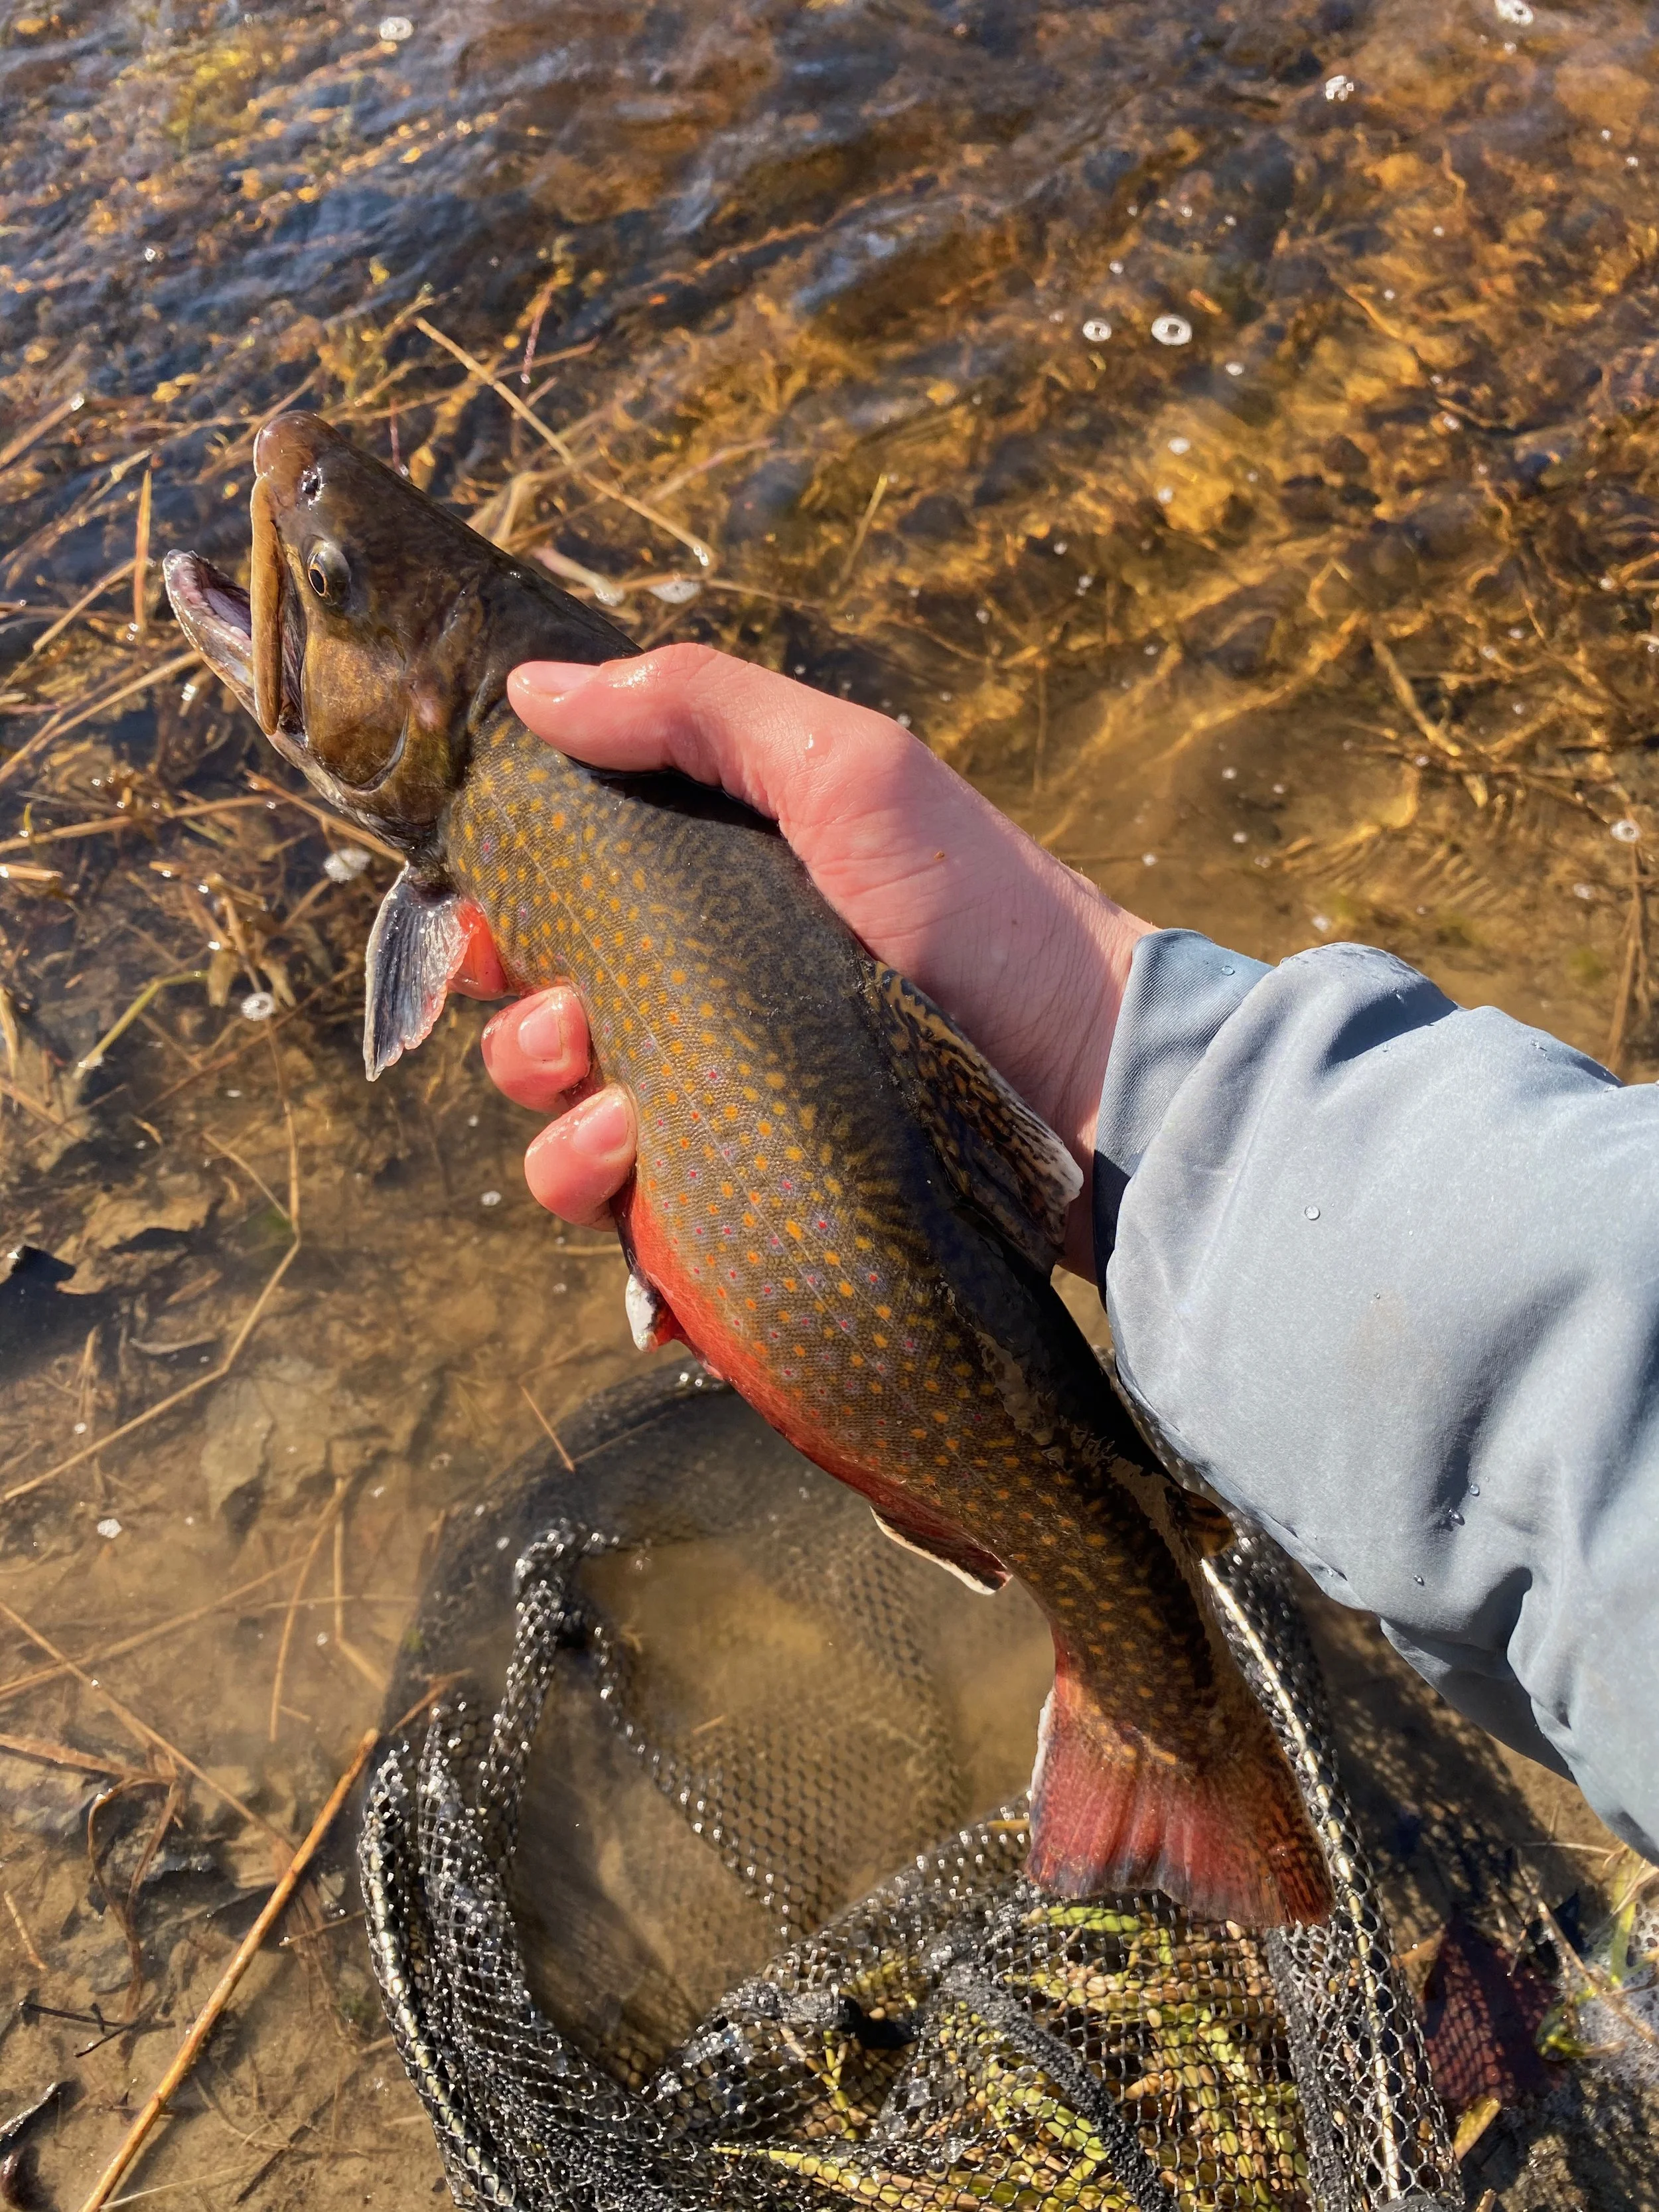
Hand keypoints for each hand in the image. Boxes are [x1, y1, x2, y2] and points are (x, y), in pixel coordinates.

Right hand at [480, 644, 1151, 1277]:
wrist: (1097, 1075)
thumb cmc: (984, 908)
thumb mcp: (852, 770)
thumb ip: (699, 713)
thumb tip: (533, 690)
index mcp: (709, 902)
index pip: (556, 916)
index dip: (495, 925)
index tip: (484, 933)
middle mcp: (708, 1010)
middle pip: (546, 1036)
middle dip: (522, 1038)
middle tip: (571, 1031)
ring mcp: (731, 1119)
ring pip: (581, 1146)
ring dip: (562, 1141)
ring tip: (619, 1126)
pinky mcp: (762, 1215)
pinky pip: (652, 1246)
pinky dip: (628, 1245)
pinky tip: (647, 1240)